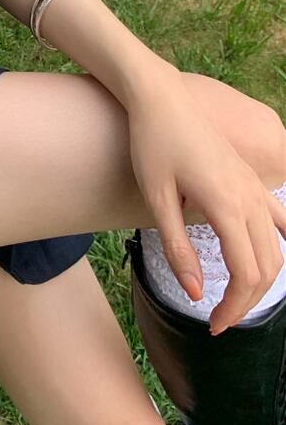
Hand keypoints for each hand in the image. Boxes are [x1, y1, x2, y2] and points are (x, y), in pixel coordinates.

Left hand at [126, 75, 285, 334]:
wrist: (160, 98)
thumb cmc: (151, 144)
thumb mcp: (157, 199)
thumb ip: (178, 249)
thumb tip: (197, 293)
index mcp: (227, 206)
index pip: (245, 274)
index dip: (233, 308)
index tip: (212, 326)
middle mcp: (249, 198)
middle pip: (266, 267)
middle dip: (247, 301)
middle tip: (219, 321)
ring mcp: (254, 186)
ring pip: (276, 246)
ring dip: (263, 278)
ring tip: (236, 298)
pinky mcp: (249, 177)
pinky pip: (278, 217)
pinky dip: (279, 243)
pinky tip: (271, 257)